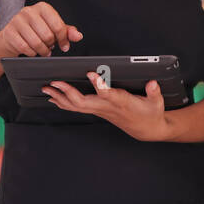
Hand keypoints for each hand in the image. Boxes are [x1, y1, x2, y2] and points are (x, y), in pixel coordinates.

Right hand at [0, 1, 82, 56]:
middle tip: (49, 47)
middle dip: (50, 45)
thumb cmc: (36, 31)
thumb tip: (78, 36)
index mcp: (43, 7)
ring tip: (43, 50)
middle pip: (47, 35)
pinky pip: (25, 48)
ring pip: (36, 43)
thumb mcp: (53, 29)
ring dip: (42, 51)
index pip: (58, 25)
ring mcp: (17, 20)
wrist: (12, 36)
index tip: (64, 46)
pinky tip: (32, 51)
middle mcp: (29, 11)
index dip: (63, 39)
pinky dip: (31, 53)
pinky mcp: (8, 32)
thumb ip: (67, 31)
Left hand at [42, 72, 171, 141]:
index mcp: (121, 102)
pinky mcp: (97, 110)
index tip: (90, 73)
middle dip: (67, 92)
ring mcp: (100, 110)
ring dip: (59, 97)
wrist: (146, 129)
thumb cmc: (150, 113)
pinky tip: (54, 98)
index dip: (99, 84)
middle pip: (82, 101)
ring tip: (46, 88)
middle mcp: (106, 107)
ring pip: (75, 106)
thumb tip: (153, 83)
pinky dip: (63, 102)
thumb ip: (154, 92)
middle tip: (53, 82)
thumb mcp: (156, 102)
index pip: (107, 93)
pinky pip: (76, 108)